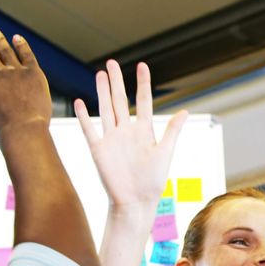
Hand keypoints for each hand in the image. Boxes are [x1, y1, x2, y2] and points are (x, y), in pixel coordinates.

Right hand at [77, 60, 187, 208]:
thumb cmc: (153, 181)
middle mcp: (126, 132)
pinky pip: (89, 129)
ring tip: (100, 74)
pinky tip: (79, 102)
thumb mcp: (165, 153)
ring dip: (102, 92)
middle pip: (120, 100)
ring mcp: (111, 139)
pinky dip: (84, 117)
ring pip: (105, 110)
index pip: (142, 101)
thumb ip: (173, 131)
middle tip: (112, 63)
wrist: (136, 202)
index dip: (142, 84)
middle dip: (116, 82)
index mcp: (144, 131)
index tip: (142, 66)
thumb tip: (185, 112)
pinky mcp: (98, 150)